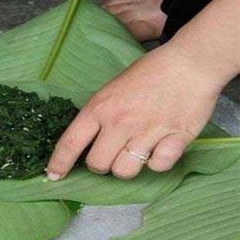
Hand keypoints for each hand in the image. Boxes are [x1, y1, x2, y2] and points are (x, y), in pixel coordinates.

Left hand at [46, 44, 226, 179]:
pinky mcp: (175, 139)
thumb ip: (98, 115)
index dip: (59, 163)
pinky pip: (157, 167)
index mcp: (100, 107)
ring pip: (124, 172)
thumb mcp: (111, 89)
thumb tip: (85, 143)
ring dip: (126, 167)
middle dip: (100, 166)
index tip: (52, 176)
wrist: (188, 63)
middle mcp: (120, 122)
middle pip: (97, 165)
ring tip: (134, 153)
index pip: (71, 142)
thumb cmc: (146, 74)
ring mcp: (147, 132)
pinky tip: (159, 148)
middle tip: (109, 155)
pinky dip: (157, 162)